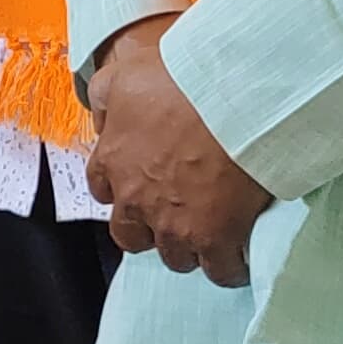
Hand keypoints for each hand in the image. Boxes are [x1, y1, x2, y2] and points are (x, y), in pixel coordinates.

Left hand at [85, 15, 271, 286]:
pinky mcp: (215, 238)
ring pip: (175, 256)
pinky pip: (220, 271)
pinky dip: (230, 266)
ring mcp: (175, 224)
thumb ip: (105, 96)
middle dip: (152, 229)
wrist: (236, 96)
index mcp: (113, 162)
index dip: (125, 190)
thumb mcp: (126, 72)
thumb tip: (100, 117)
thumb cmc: (183, 79)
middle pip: (133, 236)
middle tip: (179, 211)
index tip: (145, 184)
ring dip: (190, 247)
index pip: (104, 191)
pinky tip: (241, 251)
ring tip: (214, 229)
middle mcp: (136, 200)